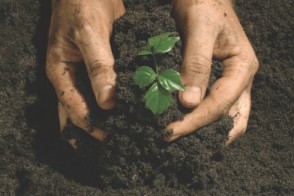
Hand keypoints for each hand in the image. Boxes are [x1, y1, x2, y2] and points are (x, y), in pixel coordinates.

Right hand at [46, 0, 124, 148]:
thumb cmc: (81, 5)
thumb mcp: (88, 33)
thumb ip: (98, 66)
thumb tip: (107, 101)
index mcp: (60, 72)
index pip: (72, 107)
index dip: (89, 125)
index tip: (108, 136)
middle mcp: (68, 77)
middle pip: (74, 112)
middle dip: (89, 129)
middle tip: (109, 145)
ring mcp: (80, 73)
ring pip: (84, 105)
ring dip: (96, 121)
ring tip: (110, 137)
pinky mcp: (93, 68)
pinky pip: (97, 92)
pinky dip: (105, 105)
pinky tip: (116, 113)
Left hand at [164, 0, 258, 152]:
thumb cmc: (204, 4)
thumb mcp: (199, 31)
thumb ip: (195, 66)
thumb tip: (187, 103)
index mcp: (242, 67)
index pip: (220, 104)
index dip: (195, 121)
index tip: (170, 131)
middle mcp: (241, 78)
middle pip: (231, 118)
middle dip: (204, 133)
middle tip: (176, 140)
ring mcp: (232, 80)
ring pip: (228, 117)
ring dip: (208, 131)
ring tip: (185, 142)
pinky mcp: (219, 79)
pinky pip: (217, 106)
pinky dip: (204, 119)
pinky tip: (188, 123)